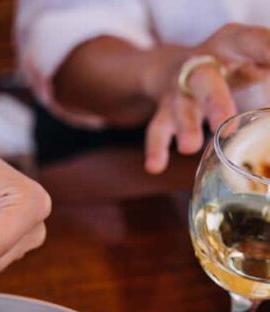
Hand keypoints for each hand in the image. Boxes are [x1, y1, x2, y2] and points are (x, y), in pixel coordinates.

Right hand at [145, 24, 269, 173]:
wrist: (176, 67)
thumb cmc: (230, 64)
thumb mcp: (254, 56)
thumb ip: (268, 66)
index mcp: (231, 42)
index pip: (252, 43)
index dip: (266, 51)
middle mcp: (201, 64)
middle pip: (205, 81)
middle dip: (214, 102)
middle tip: (224, 122)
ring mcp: (180, 89)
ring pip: (180, 107)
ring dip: (185, 126)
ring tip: (189, 147)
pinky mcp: (165, 111)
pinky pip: (158, 129)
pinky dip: (156, 148)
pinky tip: (156, 166)